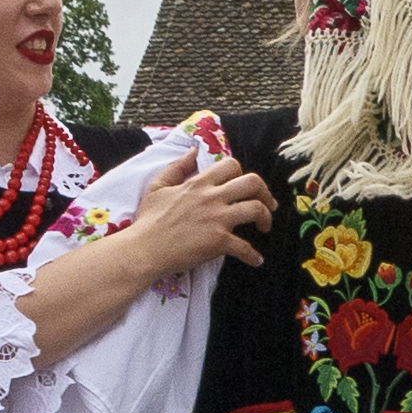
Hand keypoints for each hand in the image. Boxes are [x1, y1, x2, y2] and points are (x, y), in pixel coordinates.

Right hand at [117, 162, 274, 276]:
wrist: (144, 249)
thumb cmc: (148, 221)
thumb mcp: (158, 187)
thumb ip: (177, 167)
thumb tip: (193, 152)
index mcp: (198, 183)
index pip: (231, 165)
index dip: (243, 174)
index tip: (245, 188)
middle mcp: (211, 197)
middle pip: (252, 183)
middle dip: (265, 193)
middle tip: (268, 205)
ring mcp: (217, 219)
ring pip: (256, 209)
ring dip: (266, 218)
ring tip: (264, 228)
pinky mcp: (218, 241)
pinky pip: (245, 247)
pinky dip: (253, 256)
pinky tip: (256, 260)